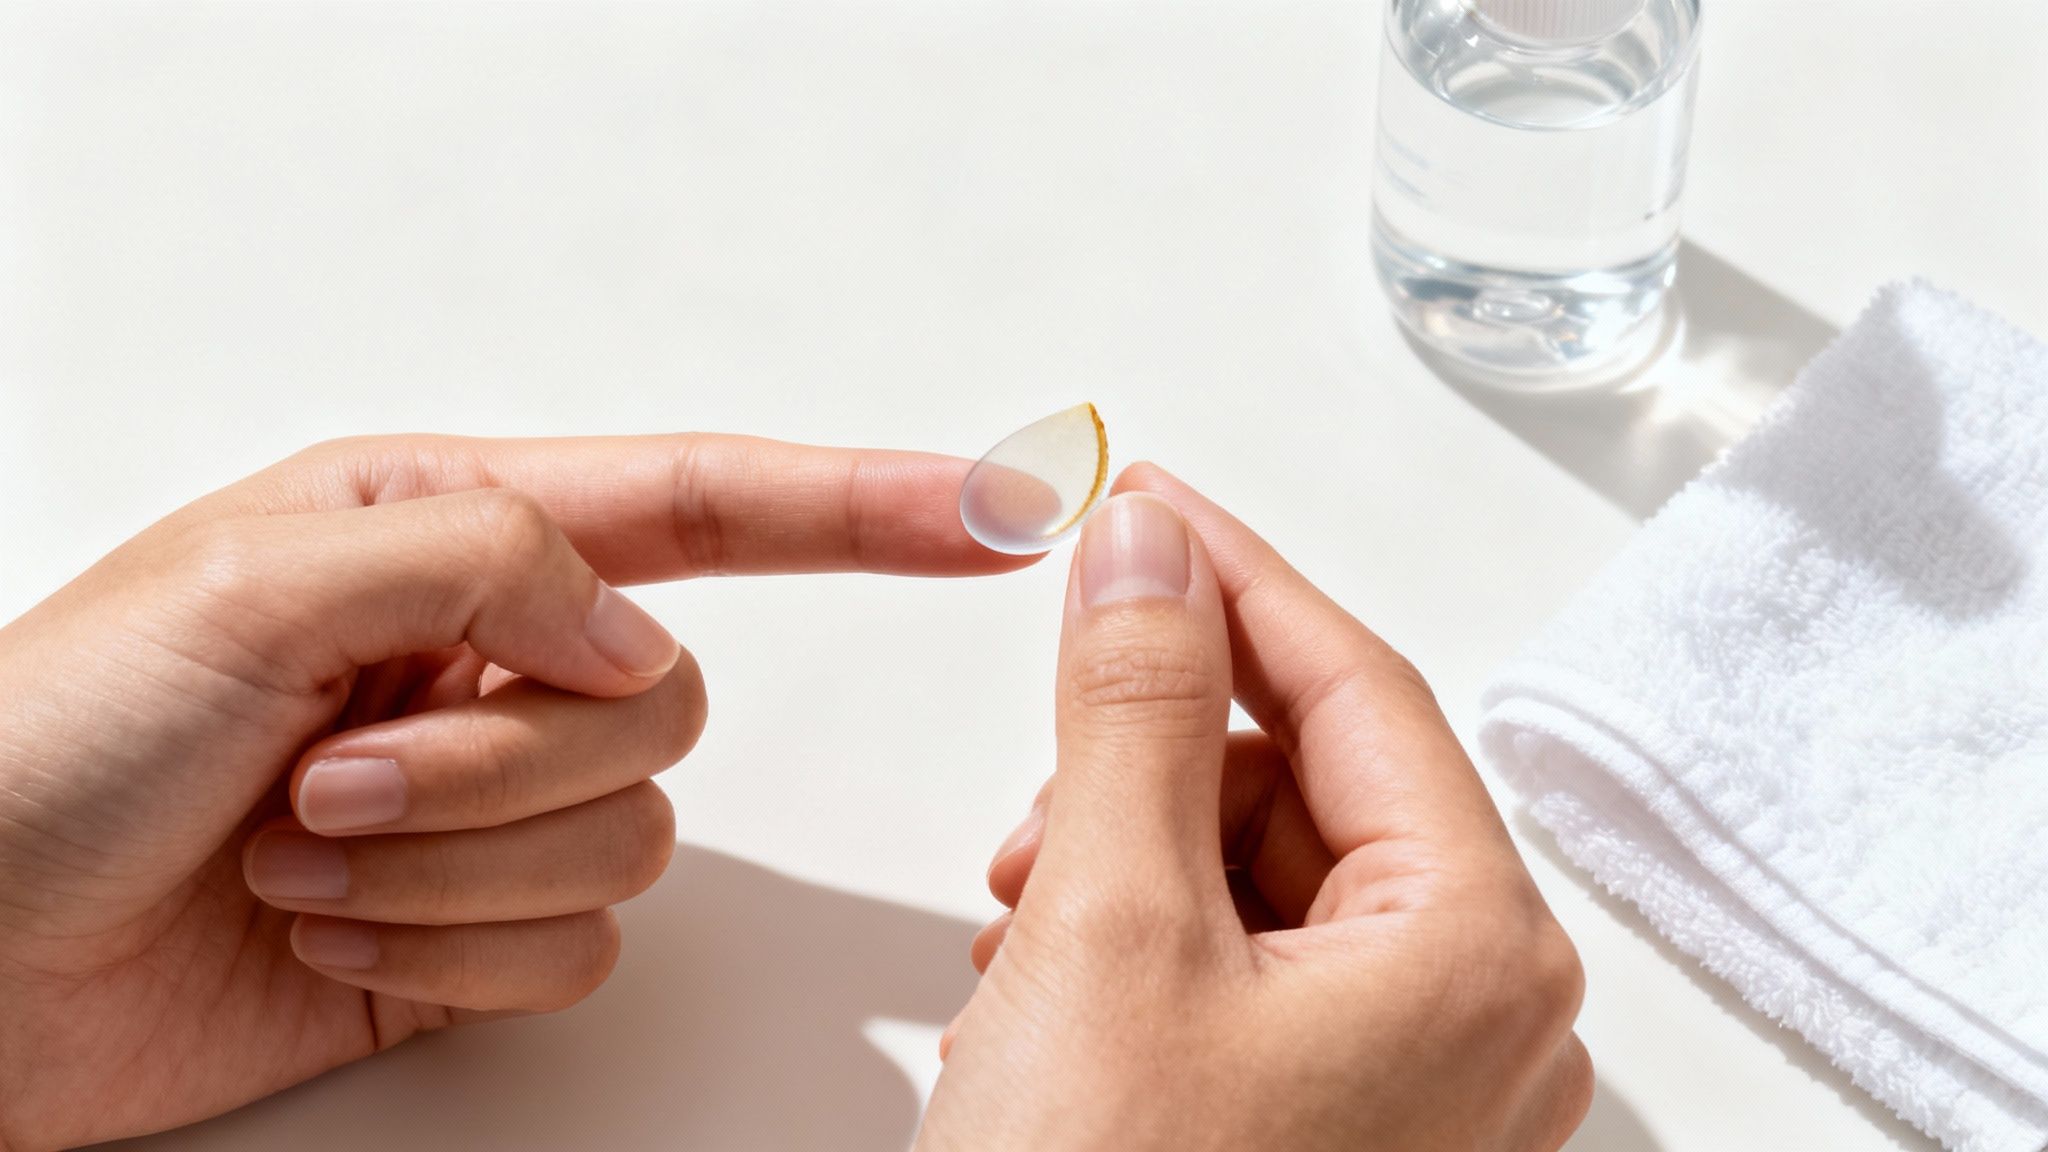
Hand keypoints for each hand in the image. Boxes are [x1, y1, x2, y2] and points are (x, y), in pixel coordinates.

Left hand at [0, 434, 1025, 1150]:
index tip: (991, 509)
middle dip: (497, 766)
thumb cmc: (40, 753)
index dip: (861, 505)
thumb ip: (486, 560)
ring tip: (299, 853)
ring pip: (624, 842)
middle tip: (328, 776)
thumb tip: (627, 638)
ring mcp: (479, 807)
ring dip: (451, 865)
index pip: (703, 504)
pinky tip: (323, 931)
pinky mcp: (466, 932)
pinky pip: (571, 949)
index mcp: (439, 535)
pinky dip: (445, 954)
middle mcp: (477, 664)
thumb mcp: (249, 583)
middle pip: (660, 709)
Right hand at [919, 466, 1590, 1150]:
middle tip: (1035, 824)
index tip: (1140, 504)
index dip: (1233, 580)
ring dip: (1124, 877)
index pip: (1359, 690)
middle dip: (1148, 779)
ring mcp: (1421, 1090)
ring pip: (1264, 883)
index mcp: (1478, 957)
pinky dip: (1142, 959)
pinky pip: (1252, 978)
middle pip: (1308, 791)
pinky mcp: (1346, 1132)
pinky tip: (1045, 1004)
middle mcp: (1484, 1026)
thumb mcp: (1110, 924)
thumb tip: (1149, 551)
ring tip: (1020, 946)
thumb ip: (1136, 709)